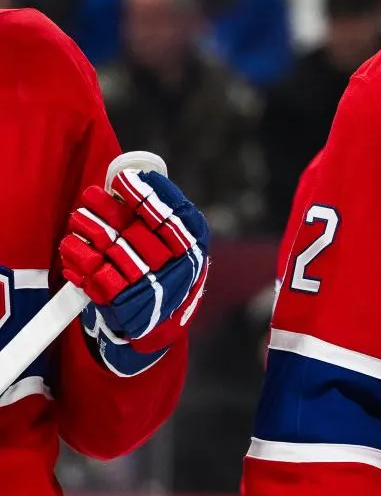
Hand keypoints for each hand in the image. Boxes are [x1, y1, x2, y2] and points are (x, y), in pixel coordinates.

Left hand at [59, 170, 209, 375]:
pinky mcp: (125, 306)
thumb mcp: (177, 238)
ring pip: (114, 253)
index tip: (122, 181)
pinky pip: (96, 279)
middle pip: (138, 233)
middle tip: (90, 196)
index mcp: (194, 246)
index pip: (173, 216)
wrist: (160, 318)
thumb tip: (130, 176)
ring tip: (77, 219)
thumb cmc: (164, 266)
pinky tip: (72, 247)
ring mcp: (150, 289)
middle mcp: (177, 268)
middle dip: (110, 212)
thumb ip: (159, 213)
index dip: (147, 196)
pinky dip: (80, 261)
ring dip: (91, 232)